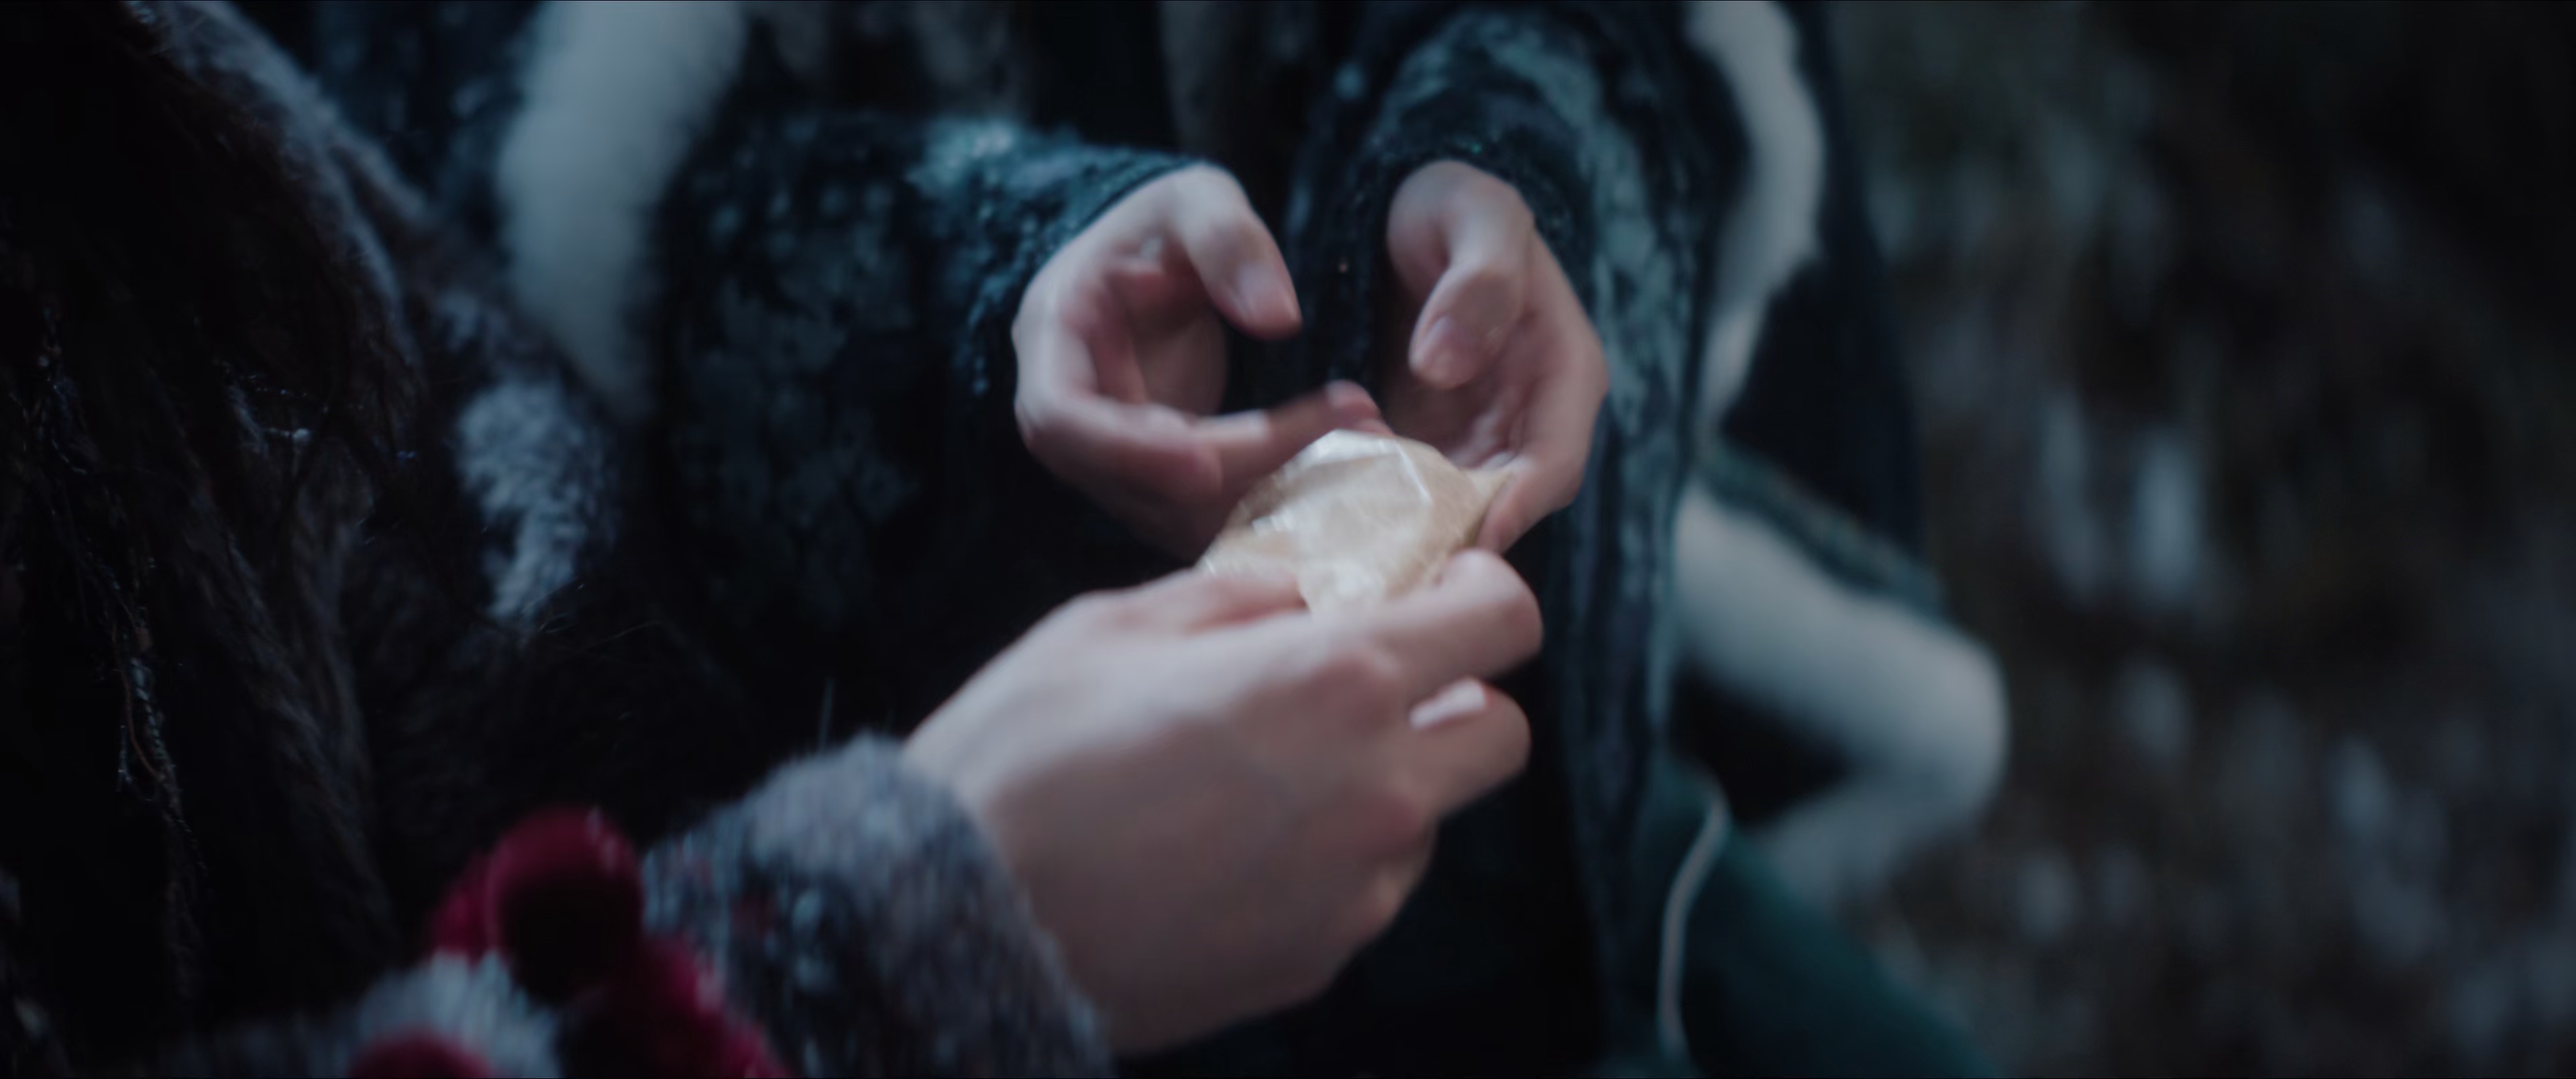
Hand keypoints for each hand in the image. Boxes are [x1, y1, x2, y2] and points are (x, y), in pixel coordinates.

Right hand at [903, 552, 1541, 1052]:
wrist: (962, 923)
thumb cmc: (1025, 756)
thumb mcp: (1116, 625)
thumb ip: (1234, 600)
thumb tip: (1296, 596)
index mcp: (1337, 679)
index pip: (1502, 622)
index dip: (1484, 594)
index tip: (1442, 591)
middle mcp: (1376, 789)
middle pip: (1501, 733)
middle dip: (1456, 697)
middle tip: (1369, 684)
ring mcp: (1356, 889)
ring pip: (1432, 818)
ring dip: (1386, 782)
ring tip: (1268, 776)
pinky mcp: (1319, 959)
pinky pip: (1364, 891)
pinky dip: (1331, 859)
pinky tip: (1232, 848)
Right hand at [1016, 166, 1381, 554]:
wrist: (1157, 262)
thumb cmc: (1165, 226)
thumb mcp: (1195, 202)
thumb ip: (1229, 243)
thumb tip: (1279, 318)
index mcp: (1054, 341)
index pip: (1059, 420)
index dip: (1126, 450)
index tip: (1206, 459)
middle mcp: (1071, 416)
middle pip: (1130, 480)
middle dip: (1236, 471)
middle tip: (1344, 438)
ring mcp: (1111, 459)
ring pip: (1175, 512)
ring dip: (1269, 492)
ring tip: (1367, 442)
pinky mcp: (1156, 484)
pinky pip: (1206, 514)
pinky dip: (1273, 501)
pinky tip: (1348, 468)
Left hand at [1379, 161, 1607, 550]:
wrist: (1406, 215)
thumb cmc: (1455, 206)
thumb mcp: (1477, 215)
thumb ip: (1478, 282)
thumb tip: (1448, 362)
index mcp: (1564, 372)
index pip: (1555, 463)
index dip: (1516, 506)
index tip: (1469, 538)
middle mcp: (1529, 422)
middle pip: (1505, 507)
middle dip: (1455, 538)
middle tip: (1394, 567)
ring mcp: (1477, 442)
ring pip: (1453, 512)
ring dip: (1409, 532)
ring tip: (1350, 550)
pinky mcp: (1427, 450)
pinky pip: (1407, 497)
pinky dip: (1374, 510)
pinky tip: (1323, 519)